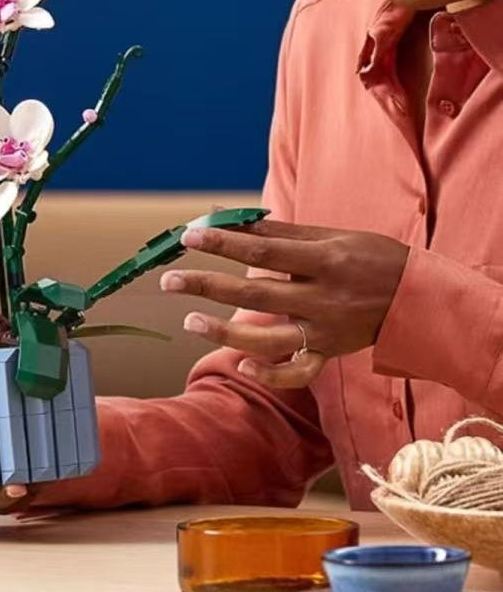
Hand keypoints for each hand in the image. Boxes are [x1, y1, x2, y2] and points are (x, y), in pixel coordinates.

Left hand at [160, 220, 408, 387]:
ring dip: (224, 332)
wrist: (422, 299)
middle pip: (256, 293)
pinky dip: (270, 373)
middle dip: (207, 286)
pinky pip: (298, 372)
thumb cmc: (371, 257)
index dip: (224, 243)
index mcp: (325, 261)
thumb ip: (277, 231)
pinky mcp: (331, 354)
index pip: (264, 250)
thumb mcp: (330, 236)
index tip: (189, 236)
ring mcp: (327, 332)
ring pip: (268, 339)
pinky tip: (240, 364)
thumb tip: (227, 218)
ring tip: (189, 321)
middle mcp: (324, 299)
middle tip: (168, 280)